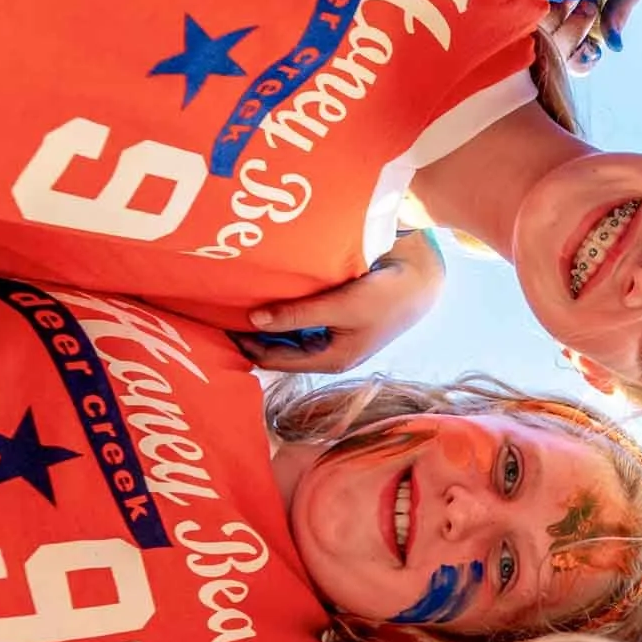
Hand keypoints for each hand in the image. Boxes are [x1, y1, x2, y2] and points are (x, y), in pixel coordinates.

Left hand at [233, 228, 446, 372]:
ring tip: (238, 304)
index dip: (246, 347)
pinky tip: (267, 295)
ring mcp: (334, 337)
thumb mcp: (341, 305)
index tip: (218, 326)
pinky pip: (300, 320)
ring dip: (266, 323)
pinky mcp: (338, 320)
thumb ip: (298, 314)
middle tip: (220, 315)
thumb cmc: (385, 296)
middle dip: (252, 337)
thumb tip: (253, 319)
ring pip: (288, 335)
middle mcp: (330, 353)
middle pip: (279, 351)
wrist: (422, 281)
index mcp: (332, 360)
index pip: (276, 360)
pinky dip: (282, 311)